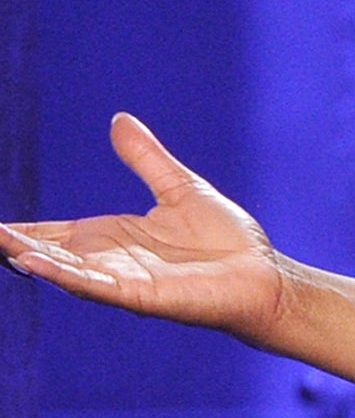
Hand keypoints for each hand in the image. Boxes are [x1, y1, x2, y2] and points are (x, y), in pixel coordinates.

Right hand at [1, 114, 290, 340]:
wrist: (266, 277)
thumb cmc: (228, 243)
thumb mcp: (180, 189)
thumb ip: (147, 160)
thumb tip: (119, 120)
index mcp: (111, 238)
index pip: (49, 233)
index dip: (16, 229)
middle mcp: (109, 262)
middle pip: (45, 253)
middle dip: (10, 244)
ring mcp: (124, 281)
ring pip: (62, 269)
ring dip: (27, 256)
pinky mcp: (144, 297)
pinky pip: (96, 286)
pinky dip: (64, 275)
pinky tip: (34, 262)